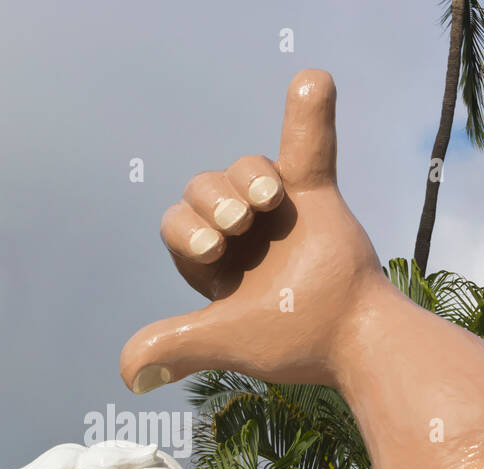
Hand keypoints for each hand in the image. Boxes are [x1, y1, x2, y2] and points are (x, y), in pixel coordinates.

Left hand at [120, 69, 387, 393]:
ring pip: (243, 168)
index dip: (188, 228)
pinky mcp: (315, 194)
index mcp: (210, 264)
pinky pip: (309, 143)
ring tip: (268, 200)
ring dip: (248, 176)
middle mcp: (238, 232)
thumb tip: (128, 374)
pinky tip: (312, 79)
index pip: (178, 225)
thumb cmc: (292, 340)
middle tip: (238, 224)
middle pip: (203, 189)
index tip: (214, 250)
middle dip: (213, 199)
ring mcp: (277, 210)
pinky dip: (311, 112)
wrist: (355, 337)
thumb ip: (178, 345)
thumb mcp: (227, 340)